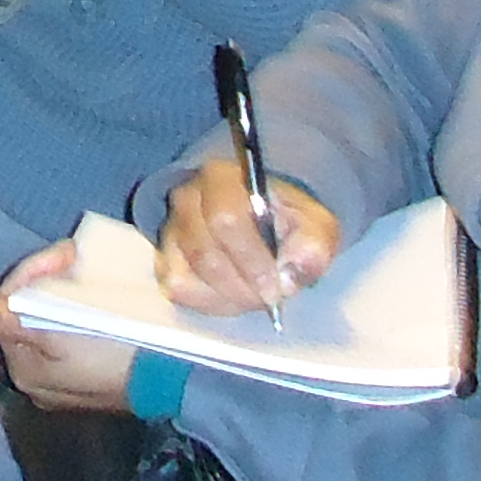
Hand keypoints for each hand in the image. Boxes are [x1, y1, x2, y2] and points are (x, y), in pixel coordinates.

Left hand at [0, 246, 134, 414]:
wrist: (169, 378)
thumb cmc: (108, 352)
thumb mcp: (54, 332)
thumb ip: (6, 319)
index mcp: (22, 368)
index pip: (10, 307)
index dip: (31, 275)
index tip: (63, 254)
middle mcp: (37, 376)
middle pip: (27, 311)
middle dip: (45, 279)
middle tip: (73, 254)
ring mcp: (64, 375)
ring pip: (48, 315)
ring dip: (62, 288)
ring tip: (83, 265)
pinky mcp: (91, 370)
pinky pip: (70, 327)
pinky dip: (77, 306)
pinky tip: (91, 291)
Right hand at [154, 159, 345, 318]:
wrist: (263, 221)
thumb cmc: (286, 221)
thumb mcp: (315, 225)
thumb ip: (313, 245)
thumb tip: (289, 275)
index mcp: (222, 178)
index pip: (225, 219)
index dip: (251, 260)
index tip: (276, 287)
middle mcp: (187, 199)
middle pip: (205, 255)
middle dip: (242, 287)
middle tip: (269, 297)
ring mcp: (171, 230)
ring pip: (188, 276)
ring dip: (229, 296)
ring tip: (254, 293)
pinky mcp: (165, 258)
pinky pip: (178, 290)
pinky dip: (209, 302)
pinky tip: (232, 293)